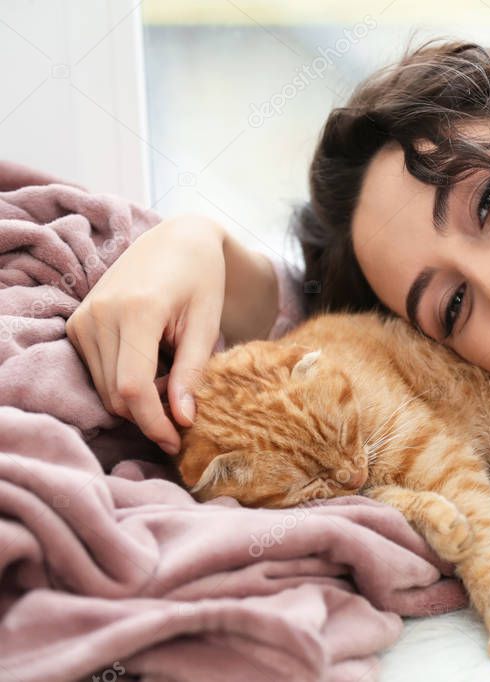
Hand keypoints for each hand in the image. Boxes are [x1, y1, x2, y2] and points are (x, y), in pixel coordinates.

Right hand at [66, 214, 226, 454]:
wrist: (177, 240)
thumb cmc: (201, 280)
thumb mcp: (207, 324)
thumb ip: (192, 371)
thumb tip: (183, 419)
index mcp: (137, 310)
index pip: (133, 387)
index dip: (154, 423)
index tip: (177, 441)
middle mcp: (101, 314)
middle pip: (117, 394)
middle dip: (150, 414)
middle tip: (184, 405)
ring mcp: (83, 318)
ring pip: (104, 388)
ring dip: (138, 398)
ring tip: (171, 377)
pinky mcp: (76, 323)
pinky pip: (97, 373)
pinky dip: (123, 382)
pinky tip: (152, 366)